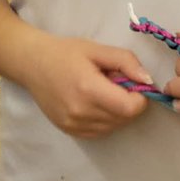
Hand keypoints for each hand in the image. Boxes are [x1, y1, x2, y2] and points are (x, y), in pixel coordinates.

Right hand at [20, 35, 152, 138]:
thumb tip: (148, 81)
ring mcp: (74, 125)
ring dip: (117, 112)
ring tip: (101, 93)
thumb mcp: (97, 49)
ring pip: (113, 127)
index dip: (139, 98)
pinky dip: (104, 120)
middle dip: (128, 103)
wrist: (32, 64)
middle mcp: (81, 112)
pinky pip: (100, 131)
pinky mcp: (69, 131)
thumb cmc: (65, 52)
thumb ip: (126, 62)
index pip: (130, 108)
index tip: (132, 84)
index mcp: (89, 89)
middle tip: (114, 85)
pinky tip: (93, 103)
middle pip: (124, 118)